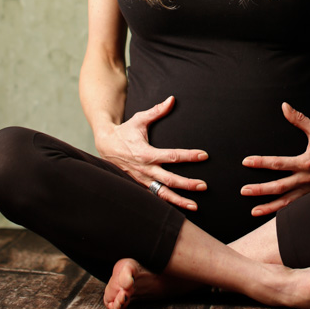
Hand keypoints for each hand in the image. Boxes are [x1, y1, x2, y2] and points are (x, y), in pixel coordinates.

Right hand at [95, 95, 208, 210]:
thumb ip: (157, 111)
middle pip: (169, 180)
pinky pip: (154, 198)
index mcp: (146, 153)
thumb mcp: (140, 119)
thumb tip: (172, 99)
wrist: (105, 144)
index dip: (189, 156)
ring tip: (195, 206)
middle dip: (187, 184)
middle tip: (204, 186)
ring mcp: (141, 180)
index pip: (172, 156)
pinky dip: (166, 204)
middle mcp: (144, 169)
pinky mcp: (139, 185)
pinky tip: (179, 209)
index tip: (204, 155)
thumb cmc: (125, 131)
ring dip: (179, 201)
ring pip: (161, 194)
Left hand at [240, 102, 309, 216]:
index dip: (261, 162)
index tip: (246, 161)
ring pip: (287, 202)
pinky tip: (271, 213)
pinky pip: (296, 205)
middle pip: (280, 187)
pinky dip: (283, 211)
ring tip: (254, 211)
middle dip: (261, 189)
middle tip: (244, 190)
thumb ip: (298, 119)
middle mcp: (307, 178)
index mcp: (306, 162)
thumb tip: (284, 106)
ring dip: (270, 207)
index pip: (279, 163)